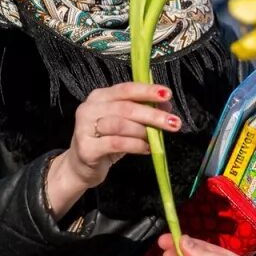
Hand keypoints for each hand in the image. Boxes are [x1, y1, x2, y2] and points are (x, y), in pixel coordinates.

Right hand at [50, 83, 178, 189]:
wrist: (80, 167)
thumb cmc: (106, 141)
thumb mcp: (125, 123)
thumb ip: (142, 111)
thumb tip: (166, 105)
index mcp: (99, 96)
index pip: (126, 89)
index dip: (147, 90)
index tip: (168, 94)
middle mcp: (89, 108)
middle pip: (126, 107)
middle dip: (153, 114)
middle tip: (174, 122)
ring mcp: (85, 128)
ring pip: (120, 125)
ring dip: (143, 131)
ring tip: (156, 138)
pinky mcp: (86, 148)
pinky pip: (116, 143)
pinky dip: (135, 146)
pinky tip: (146, 149)